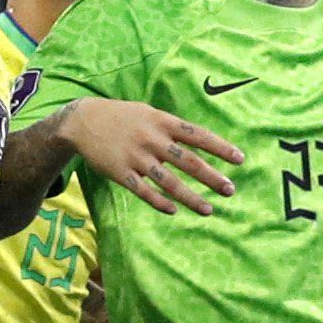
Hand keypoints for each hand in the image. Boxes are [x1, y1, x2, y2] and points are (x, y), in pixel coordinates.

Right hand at [64, 100, 245, 214]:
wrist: (82, 120)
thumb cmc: (121, 116)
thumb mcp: (148, 112)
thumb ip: (171, 126)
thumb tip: (198, 140)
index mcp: (162, 122)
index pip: (198, 135)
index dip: (220, 148)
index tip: (240, 159)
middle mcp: (152, 139)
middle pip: (188, 161)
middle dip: (212, 177)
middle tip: (231, 190)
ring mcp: (136, 157)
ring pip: (169, 182)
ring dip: (191, 197)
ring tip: (209, 210)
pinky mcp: (121, 172)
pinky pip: (143, 191)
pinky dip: (159, 202)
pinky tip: (174, 210)